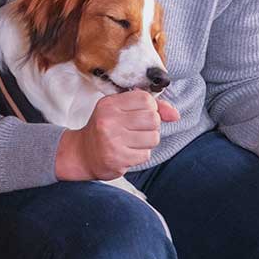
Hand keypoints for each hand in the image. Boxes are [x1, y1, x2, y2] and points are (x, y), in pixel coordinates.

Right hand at [55, 90, 179, 180]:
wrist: (82, 153)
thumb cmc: (105, 128)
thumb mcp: (121, 110)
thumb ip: (150, 108)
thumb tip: (176, 115)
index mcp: (110, 104)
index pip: (146, 99)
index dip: (150, 108)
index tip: (140, 114)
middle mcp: (109, 120)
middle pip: (153, 119)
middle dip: (151, 126)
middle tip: (137, 130)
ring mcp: (112, 140)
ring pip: (153, 138)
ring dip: (148, 142)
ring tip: (133, 142)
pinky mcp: (116, 159)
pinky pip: (145, 155)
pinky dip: (140, 154)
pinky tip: (127, 152)